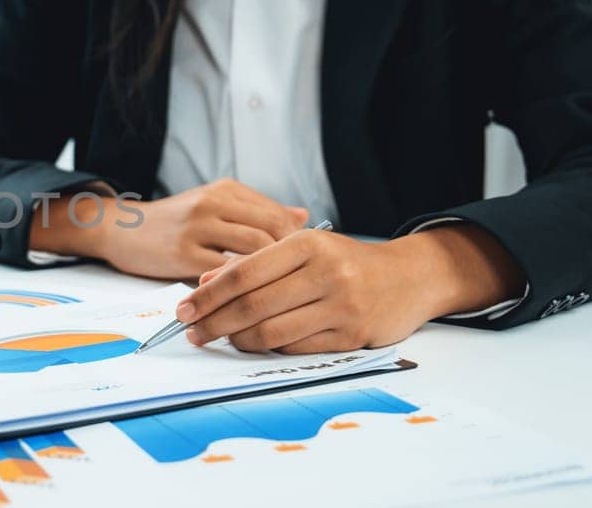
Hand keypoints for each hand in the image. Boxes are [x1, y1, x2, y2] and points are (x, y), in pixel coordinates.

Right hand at [35, 179, 307, 280]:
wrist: (121, 227)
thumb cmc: (173, 220)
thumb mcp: (214, 203)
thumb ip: (257, 210)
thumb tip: (302, 217)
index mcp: (227, 190)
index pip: (278, 216)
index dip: (300, 245)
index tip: (308, 267)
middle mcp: (214, 204)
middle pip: (271, 235)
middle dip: (291, 265)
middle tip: (300, 288)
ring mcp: (198, 228)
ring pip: (251, 256)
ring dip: (268, 280)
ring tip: (279, 299)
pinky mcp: (183, 253)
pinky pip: (222, 276)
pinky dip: (240, 292)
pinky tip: (248, 304)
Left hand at [177, 226, 523, 352]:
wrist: (409, 277)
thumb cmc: (345, 261)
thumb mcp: (303, 249)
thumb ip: (255, 262)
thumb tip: (204, 283)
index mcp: (307, 244)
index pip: (243, 272)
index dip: (208, 295)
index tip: (183, 309)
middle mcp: (326, 273)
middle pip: (252, 306)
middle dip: (213, 322)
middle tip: (192, 331)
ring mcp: (341, 306)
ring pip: (271, 332)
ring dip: (237, 340)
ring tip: (220, 339)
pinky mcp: (351, 336)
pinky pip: (295, 348)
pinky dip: (268, 347)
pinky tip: (255, 342)